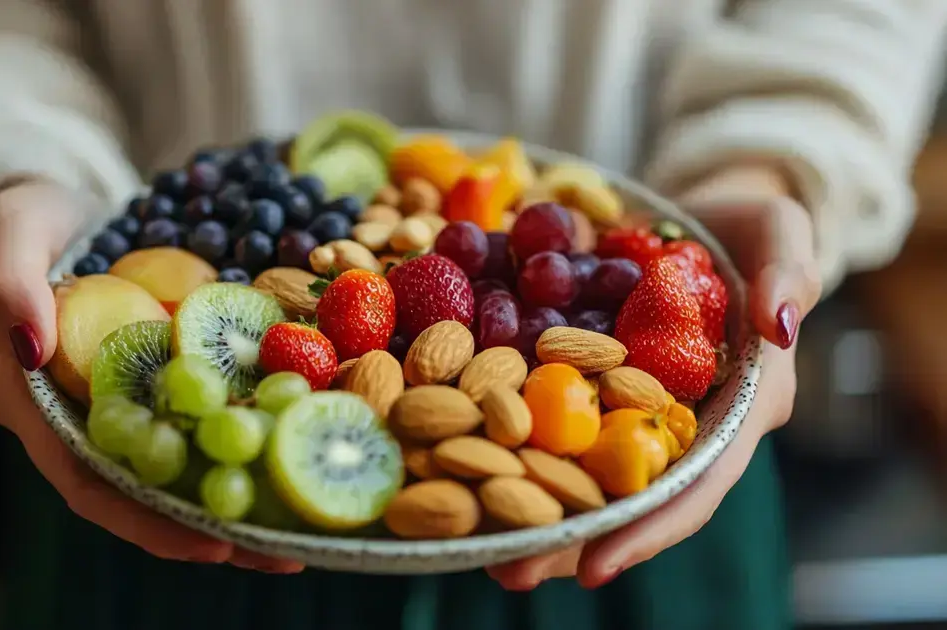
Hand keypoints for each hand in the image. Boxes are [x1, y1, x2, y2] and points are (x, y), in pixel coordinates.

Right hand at [0, 181, 302, 573]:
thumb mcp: (8, 228)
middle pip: (139, 494)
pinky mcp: (154, 380)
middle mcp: (74, 418)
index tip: (209, 546)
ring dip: (234, 501)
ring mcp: (118, 401)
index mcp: (30, 401)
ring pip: (174, 469)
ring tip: (300, 528)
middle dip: (207, 529)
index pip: (84, 479)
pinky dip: (240, 442)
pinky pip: (197, 422)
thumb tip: (31, 345)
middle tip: (279, 552)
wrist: (57, 201)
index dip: (144, 519)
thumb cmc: (25, 213)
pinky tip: (293, 454)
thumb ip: (7, 281)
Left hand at [487, 164, 821, 589]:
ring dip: (530, 503)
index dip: (650, 526)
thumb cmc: (755, 226)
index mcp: (740, 405)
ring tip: (468, 537)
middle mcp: (685, 420)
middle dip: (570, 536)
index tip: (595, 567)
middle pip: (630, 495)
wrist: (710, 213)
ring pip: (585, 469)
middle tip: (507, 570)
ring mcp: (636, 404)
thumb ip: (788, 273)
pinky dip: (514, 438)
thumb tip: (780, 325)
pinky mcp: (595, 378)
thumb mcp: (783, 232)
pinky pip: (554, 415)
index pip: (700, 480)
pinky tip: (461, 453)